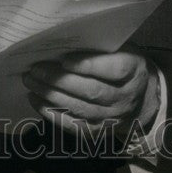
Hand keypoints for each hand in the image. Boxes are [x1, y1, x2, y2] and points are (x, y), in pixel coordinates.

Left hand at [22, 48, 159, 138]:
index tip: (64, 60)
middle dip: (60, 80)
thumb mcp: (121, 50)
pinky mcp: (98, 131)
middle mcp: (125, 97)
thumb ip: (100, 48)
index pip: (114, 69)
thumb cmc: (123, 65)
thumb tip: (63, 40)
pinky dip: (51, 113)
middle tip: (35, 69)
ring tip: (30, 81)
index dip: (88, 65)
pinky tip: (36, 99)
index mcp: (134, 70)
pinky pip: (73, 125)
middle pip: (92, 91)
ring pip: (79, 108)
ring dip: (50, 95)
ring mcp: (112, 117)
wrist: (141, 99)